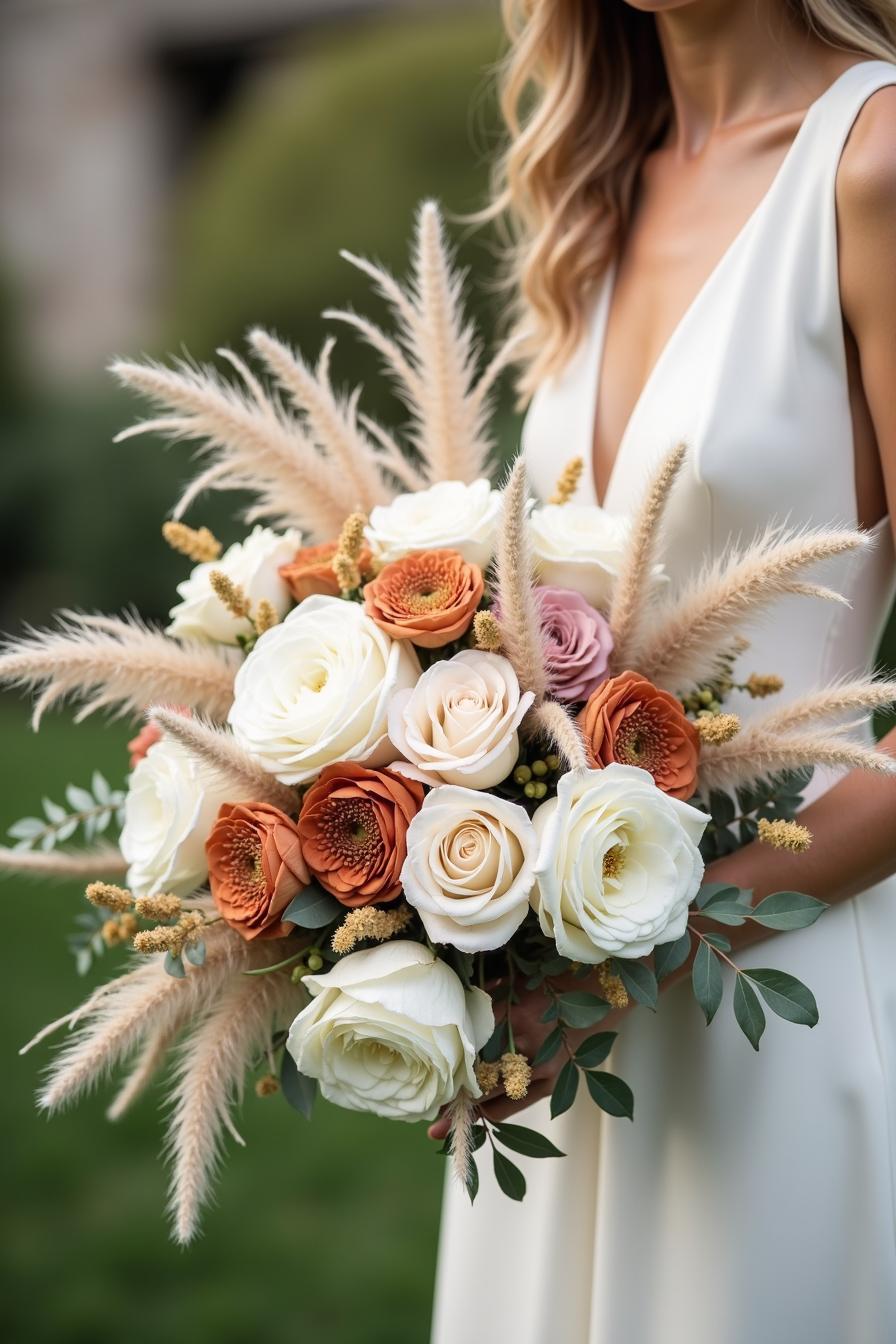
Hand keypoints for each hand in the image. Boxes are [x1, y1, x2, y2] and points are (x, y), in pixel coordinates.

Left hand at [427, 972, 630, 1140]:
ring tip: (439, 1129)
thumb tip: (454, 1012)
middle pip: (477, 1073)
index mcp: (511, 1008)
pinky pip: (517, 1102)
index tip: (427, 1075)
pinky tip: (476, 1122)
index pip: (468, 1043)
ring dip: (467, 1112)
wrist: (604, 990)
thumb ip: (487, 997)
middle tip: (426, 1114)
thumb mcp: (517, 979)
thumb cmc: (554, 979)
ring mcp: (541, 1062)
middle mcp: (524, 1038)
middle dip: (451, 1096)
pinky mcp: (554, 1078)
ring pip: (494, 1094)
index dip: (447, 1062)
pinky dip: (494, 1112)